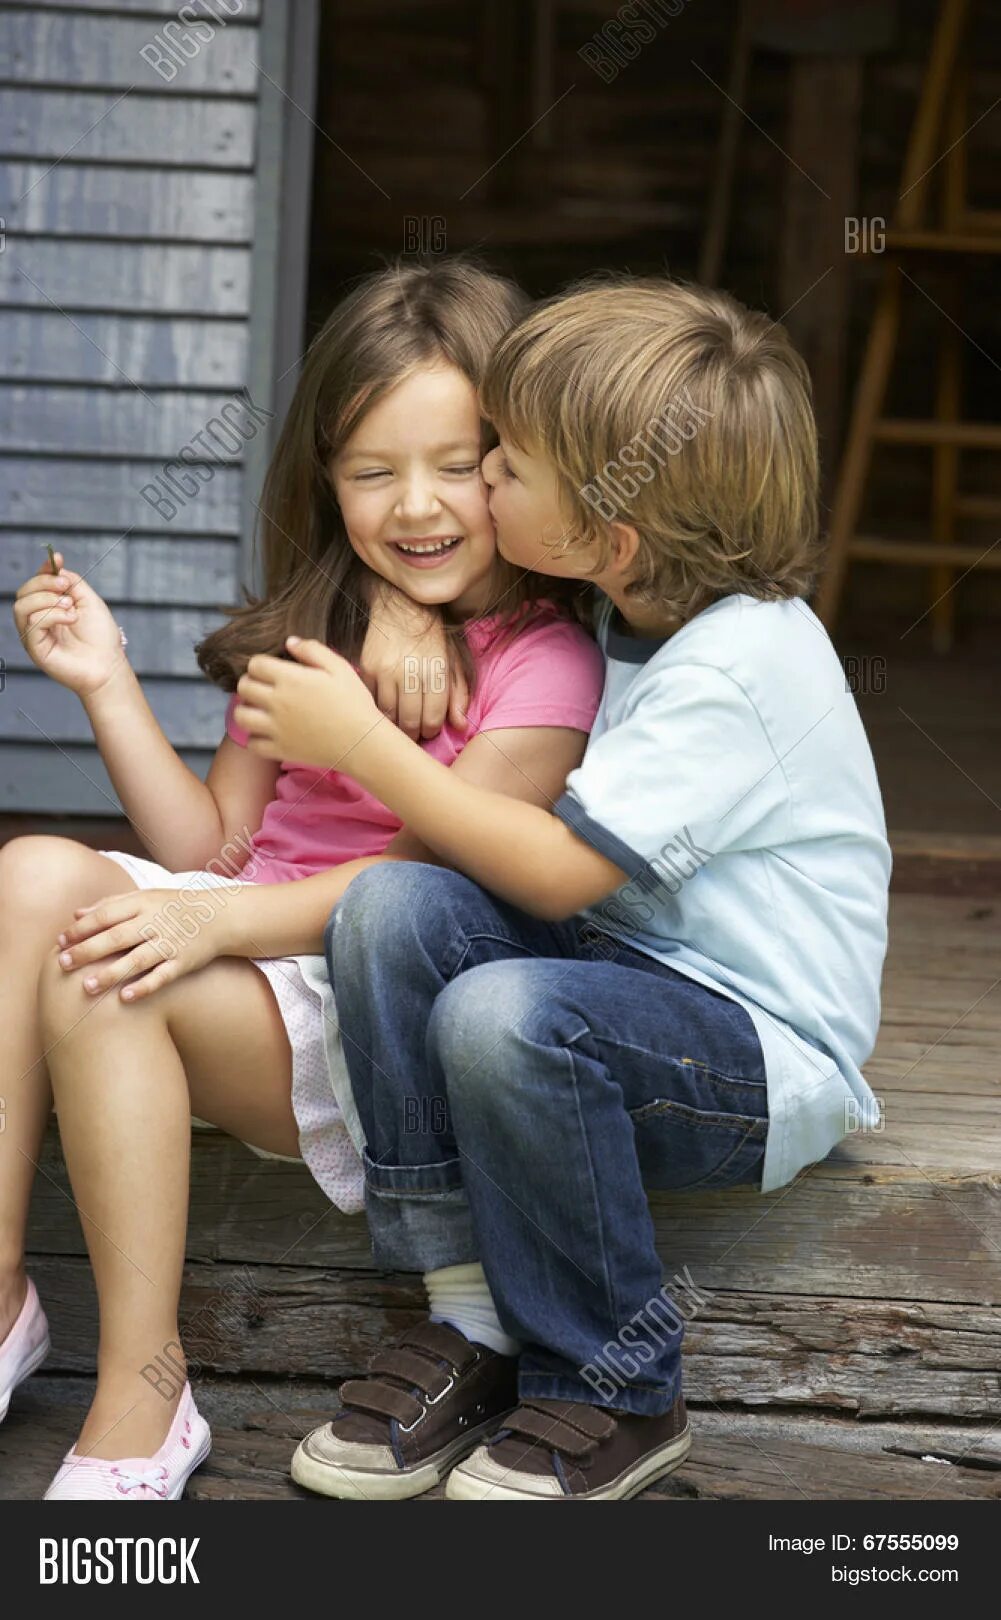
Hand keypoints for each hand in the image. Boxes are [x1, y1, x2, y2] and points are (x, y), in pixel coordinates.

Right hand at [13, 548, 126, 696]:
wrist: (109, 665)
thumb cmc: (101, 637)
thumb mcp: (89, 601)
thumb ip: (73, 583)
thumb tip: (57, 565)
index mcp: (49, 608)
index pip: (35, 584)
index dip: (43, 570)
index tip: (58, 559)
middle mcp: (38, 620)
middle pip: (23, 592)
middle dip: (43, 583)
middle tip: (65, 586)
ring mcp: (35, 635)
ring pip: (21, 606)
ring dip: (47, 600)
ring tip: (70, 607)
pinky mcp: (35, 649)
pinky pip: (32, 624)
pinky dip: (52, 615)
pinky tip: (71, 618)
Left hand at [55, 887, 228, 1001]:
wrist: (221, 917)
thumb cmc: (174, 907)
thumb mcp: (144, 897)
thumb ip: (110, 905)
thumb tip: (76, 915)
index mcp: (143, 904)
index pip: (107, 915)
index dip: (82, 928)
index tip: (61, 941)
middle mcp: (155, 922)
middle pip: (117, 936)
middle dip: (89, 950)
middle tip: (64, 963)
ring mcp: (170, 943)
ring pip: (138, 959)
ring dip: (112, 973)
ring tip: (87, 987)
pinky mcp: (184, 962)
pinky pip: (163, 976)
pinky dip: (145, 986)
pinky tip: (126, 998)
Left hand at [234, 637, 384, 768]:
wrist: (362, 743)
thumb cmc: (355, 703)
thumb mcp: (340, 668)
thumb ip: (313, 650)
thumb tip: (290, 642)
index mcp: (291, 679)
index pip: (255, 664)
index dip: (261, 664)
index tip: (271, 670)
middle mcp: (277, 702)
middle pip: (244, 687)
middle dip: (251, 683)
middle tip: (264, 688)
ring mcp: (276, 728)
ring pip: (240, 715)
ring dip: (247, 710)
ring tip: (260, 710)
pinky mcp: (279, 749)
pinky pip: (252, 743)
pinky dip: (255, 738)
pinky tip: (268, 733)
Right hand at [360, 581, 467, 740]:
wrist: (402, 606)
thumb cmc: (432, 637)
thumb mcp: (453, 661)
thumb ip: (459, 694)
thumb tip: (460, 726)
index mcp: (435, 671)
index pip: (432, 718)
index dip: (431, 730)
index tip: (429, 729)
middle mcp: (410, 672)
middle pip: (409, 722)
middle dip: (413, 733)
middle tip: (414, 732)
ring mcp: (385, 671)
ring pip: (388, 715)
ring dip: (395, 724)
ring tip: (400, 721)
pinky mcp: (367, 668)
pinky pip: (371, 701)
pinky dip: (379, 708)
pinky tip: (386, 706)